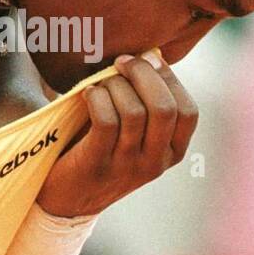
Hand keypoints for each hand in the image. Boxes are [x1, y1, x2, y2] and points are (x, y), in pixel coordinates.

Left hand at [36, 49, 198, 216]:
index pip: (188, 112)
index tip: (148, 59)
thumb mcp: (135, 134)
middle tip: (121, 62)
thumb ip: (147, 103)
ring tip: (101, 83)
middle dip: (143, 74)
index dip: (170, 79)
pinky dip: (97, 99)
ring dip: (115, 86)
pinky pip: (106, 121)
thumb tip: (152, 56)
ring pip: (134, 112)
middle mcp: (154, 163)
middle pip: (164, 108)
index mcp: (171, 153)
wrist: (66, 199)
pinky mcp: (97, 166)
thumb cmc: (101, 150)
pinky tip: (88, 94)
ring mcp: (126, 167)